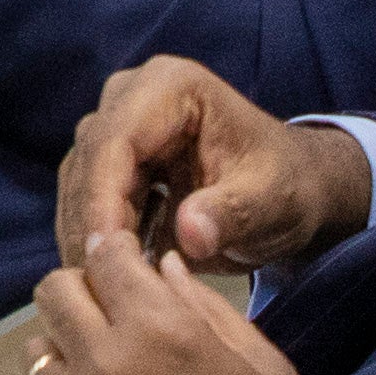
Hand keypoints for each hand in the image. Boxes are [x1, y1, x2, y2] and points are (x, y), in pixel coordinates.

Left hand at [25, 219, 360, 374]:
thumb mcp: (265, 368)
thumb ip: (204, 310)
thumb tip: (162, 268)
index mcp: (159, 333)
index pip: (103, 256)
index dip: (114, 253)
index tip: (123, 265)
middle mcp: (104, 371)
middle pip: (52, 296)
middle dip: (81, 295)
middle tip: (110, 319)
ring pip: (39, 363)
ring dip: (69, 361)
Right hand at [51, 56, 375, 281]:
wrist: (295, 189)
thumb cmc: (287, 187)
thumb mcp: (270, 201)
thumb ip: (231, 214)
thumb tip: (189, 234)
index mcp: (170, 87)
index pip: (116, 141)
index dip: (103, 199)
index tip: (104, 256)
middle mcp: (132, 95)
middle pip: (89, 161)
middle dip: (90, 223)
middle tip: (99, 286)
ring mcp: (119, 125)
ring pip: (80, 183)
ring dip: (87, 235)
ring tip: (105, 287)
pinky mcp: (115, 159)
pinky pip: (89, 199)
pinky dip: (98, 237)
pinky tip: (113, 275)